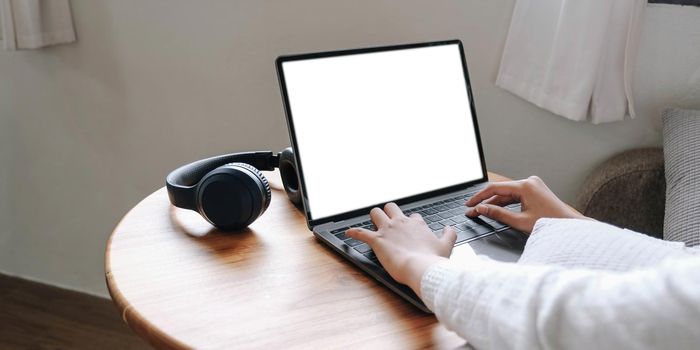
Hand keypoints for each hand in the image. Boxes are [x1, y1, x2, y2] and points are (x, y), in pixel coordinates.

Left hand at [346, 203, 456, 296]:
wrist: (421, 268)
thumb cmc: (433, 260)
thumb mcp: (447, 246)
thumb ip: (449, 234)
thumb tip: (450, 228)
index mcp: (416, 224)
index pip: (412, 217)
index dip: (410, 224)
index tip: (410, 232)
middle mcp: (401, 223)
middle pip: (391, 207)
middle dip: (388, 212)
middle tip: (388, 223)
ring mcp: (388, 230)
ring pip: (375, 213)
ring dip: (373, 218)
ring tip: (372, 224)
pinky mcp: (377, 240)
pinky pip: (361, 232)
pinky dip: (353, 232)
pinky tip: (348, 233)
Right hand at [466, 176, 587, 232]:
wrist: (569, 227)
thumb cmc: (550, 224)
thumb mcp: (519, 221)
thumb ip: (497, 214)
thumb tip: (481, 209)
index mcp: (525, 186)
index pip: (495, 189)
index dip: (479, 197)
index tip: (469, 204)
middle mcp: (529, 182)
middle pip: (500, 190)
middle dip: (485, 201)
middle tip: (472, 210)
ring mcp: (533, 185)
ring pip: (507, 193)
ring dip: (495, 203)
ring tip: (480, 211)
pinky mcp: (535, 190)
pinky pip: (516, 195)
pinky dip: (506, 203)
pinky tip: (495, 209)